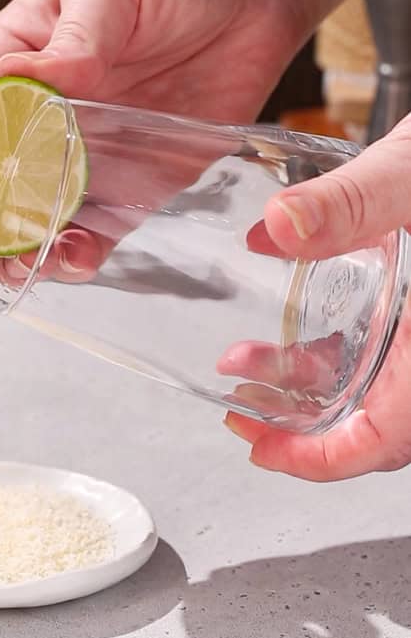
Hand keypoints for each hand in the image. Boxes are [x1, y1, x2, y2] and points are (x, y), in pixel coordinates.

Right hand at [0, 0, 311, 281]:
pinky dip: (76, 257)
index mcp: (8, 64)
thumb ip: (68, 40)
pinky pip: (96, 233)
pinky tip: (74, 259)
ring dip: (8, 254)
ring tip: (15, 268)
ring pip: (25, 223)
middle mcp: (37, 120)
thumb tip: (17, 78)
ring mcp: (84, 157)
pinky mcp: (137, 185)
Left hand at [224, 115, 410, 479]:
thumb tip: (278, 226)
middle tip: (242, 410)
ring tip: (245, 361)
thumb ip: (348, 201)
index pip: (387, 438)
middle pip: (373, 423)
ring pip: (372, 389)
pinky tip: (288, 333)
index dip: (321, 459)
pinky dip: (331, 355)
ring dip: (306, 385)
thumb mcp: (410, 177)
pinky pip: (382, 354)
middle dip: (298, 423)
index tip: (263, 450)